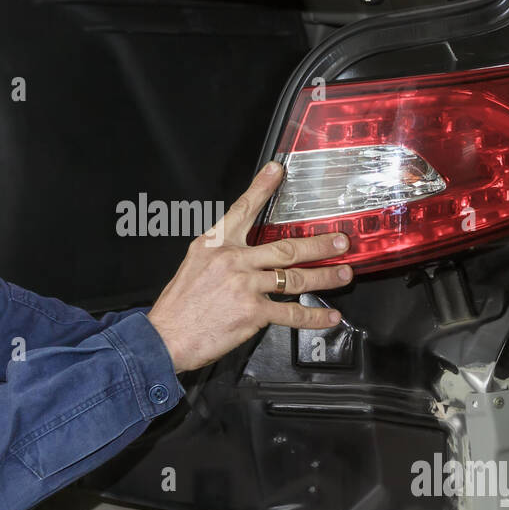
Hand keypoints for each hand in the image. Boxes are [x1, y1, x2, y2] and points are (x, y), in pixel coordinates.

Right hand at [146, 161, 351, 373]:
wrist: (166, 337)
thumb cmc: (179, 307)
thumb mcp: (194, 266)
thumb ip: (221, 257)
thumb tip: (247, 257)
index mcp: (215, 245)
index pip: (242, 210)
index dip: (262, 188)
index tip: (277, 172)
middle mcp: (233, 260)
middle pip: (285, 247)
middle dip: (319, 244)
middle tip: (340, 241)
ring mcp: (245, 285)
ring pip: (295, 278)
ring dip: (325, 276)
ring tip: (343, 274)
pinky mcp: (253, 313)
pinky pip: (291, 313)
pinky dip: (314, 317)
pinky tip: (329, 316)